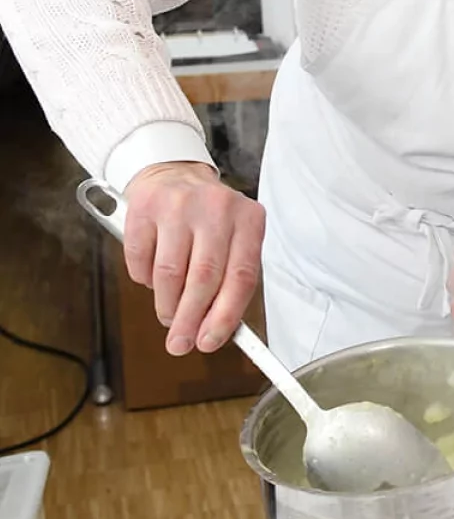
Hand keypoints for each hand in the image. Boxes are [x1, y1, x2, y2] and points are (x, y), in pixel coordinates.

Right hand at [124, 162, 265, 355]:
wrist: (174, 174)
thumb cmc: (209, 218)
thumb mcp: (233, 239)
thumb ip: (229, 280)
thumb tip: (214, 330)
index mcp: (249, 219)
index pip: (241, 277)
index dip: (224, 316)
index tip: (209, 342)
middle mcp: (217, 209)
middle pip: (204, 278)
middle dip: (190, 319)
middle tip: (180, 343)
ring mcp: (180, 205)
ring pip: (170, 273)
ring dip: (167, 305)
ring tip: (169, 315)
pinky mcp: (145, 207)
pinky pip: (140, 260)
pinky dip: (143, 280)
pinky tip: (152, 280)